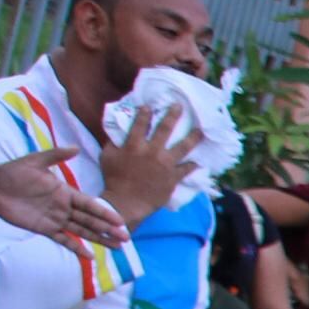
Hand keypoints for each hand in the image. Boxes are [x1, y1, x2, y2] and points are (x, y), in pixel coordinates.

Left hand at [0, 147, 127, 244]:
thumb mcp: (34, 161)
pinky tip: (89, 256)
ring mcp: (55, 219)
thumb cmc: (12, 172)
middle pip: (91, 220)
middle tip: (126, 237)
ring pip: (82, 231)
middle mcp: (64, 207)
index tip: (120, 220)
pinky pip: (63, 240)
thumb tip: (75, 148)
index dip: (105, 212)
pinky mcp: (44, 229)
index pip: (90, 204)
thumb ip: (56, 156)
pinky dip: (76, 248)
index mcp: (65, 192)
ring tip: (117, 247)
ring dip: (99, 239)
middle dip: (108, 229)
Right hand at [97, 104, 194, 222]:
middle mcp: (152, 152)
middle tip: (180, 106)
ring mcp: (165, 164)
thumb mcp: (107, 156)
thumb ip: (113, 142)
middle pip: (165, 129)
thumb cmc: (113, 179)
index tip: (150, 105)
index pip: (141, 123)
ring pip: (183, 147)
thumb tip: (118, 129)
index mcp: (134, 145)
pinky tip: (199, 161)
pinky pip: (186, 169)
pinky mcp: (173, 177)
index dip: (145, 112)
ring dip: (193, 137)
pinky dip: (193, 165)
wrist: (126, 202)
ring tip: (201, 130)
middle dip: (173, 115)